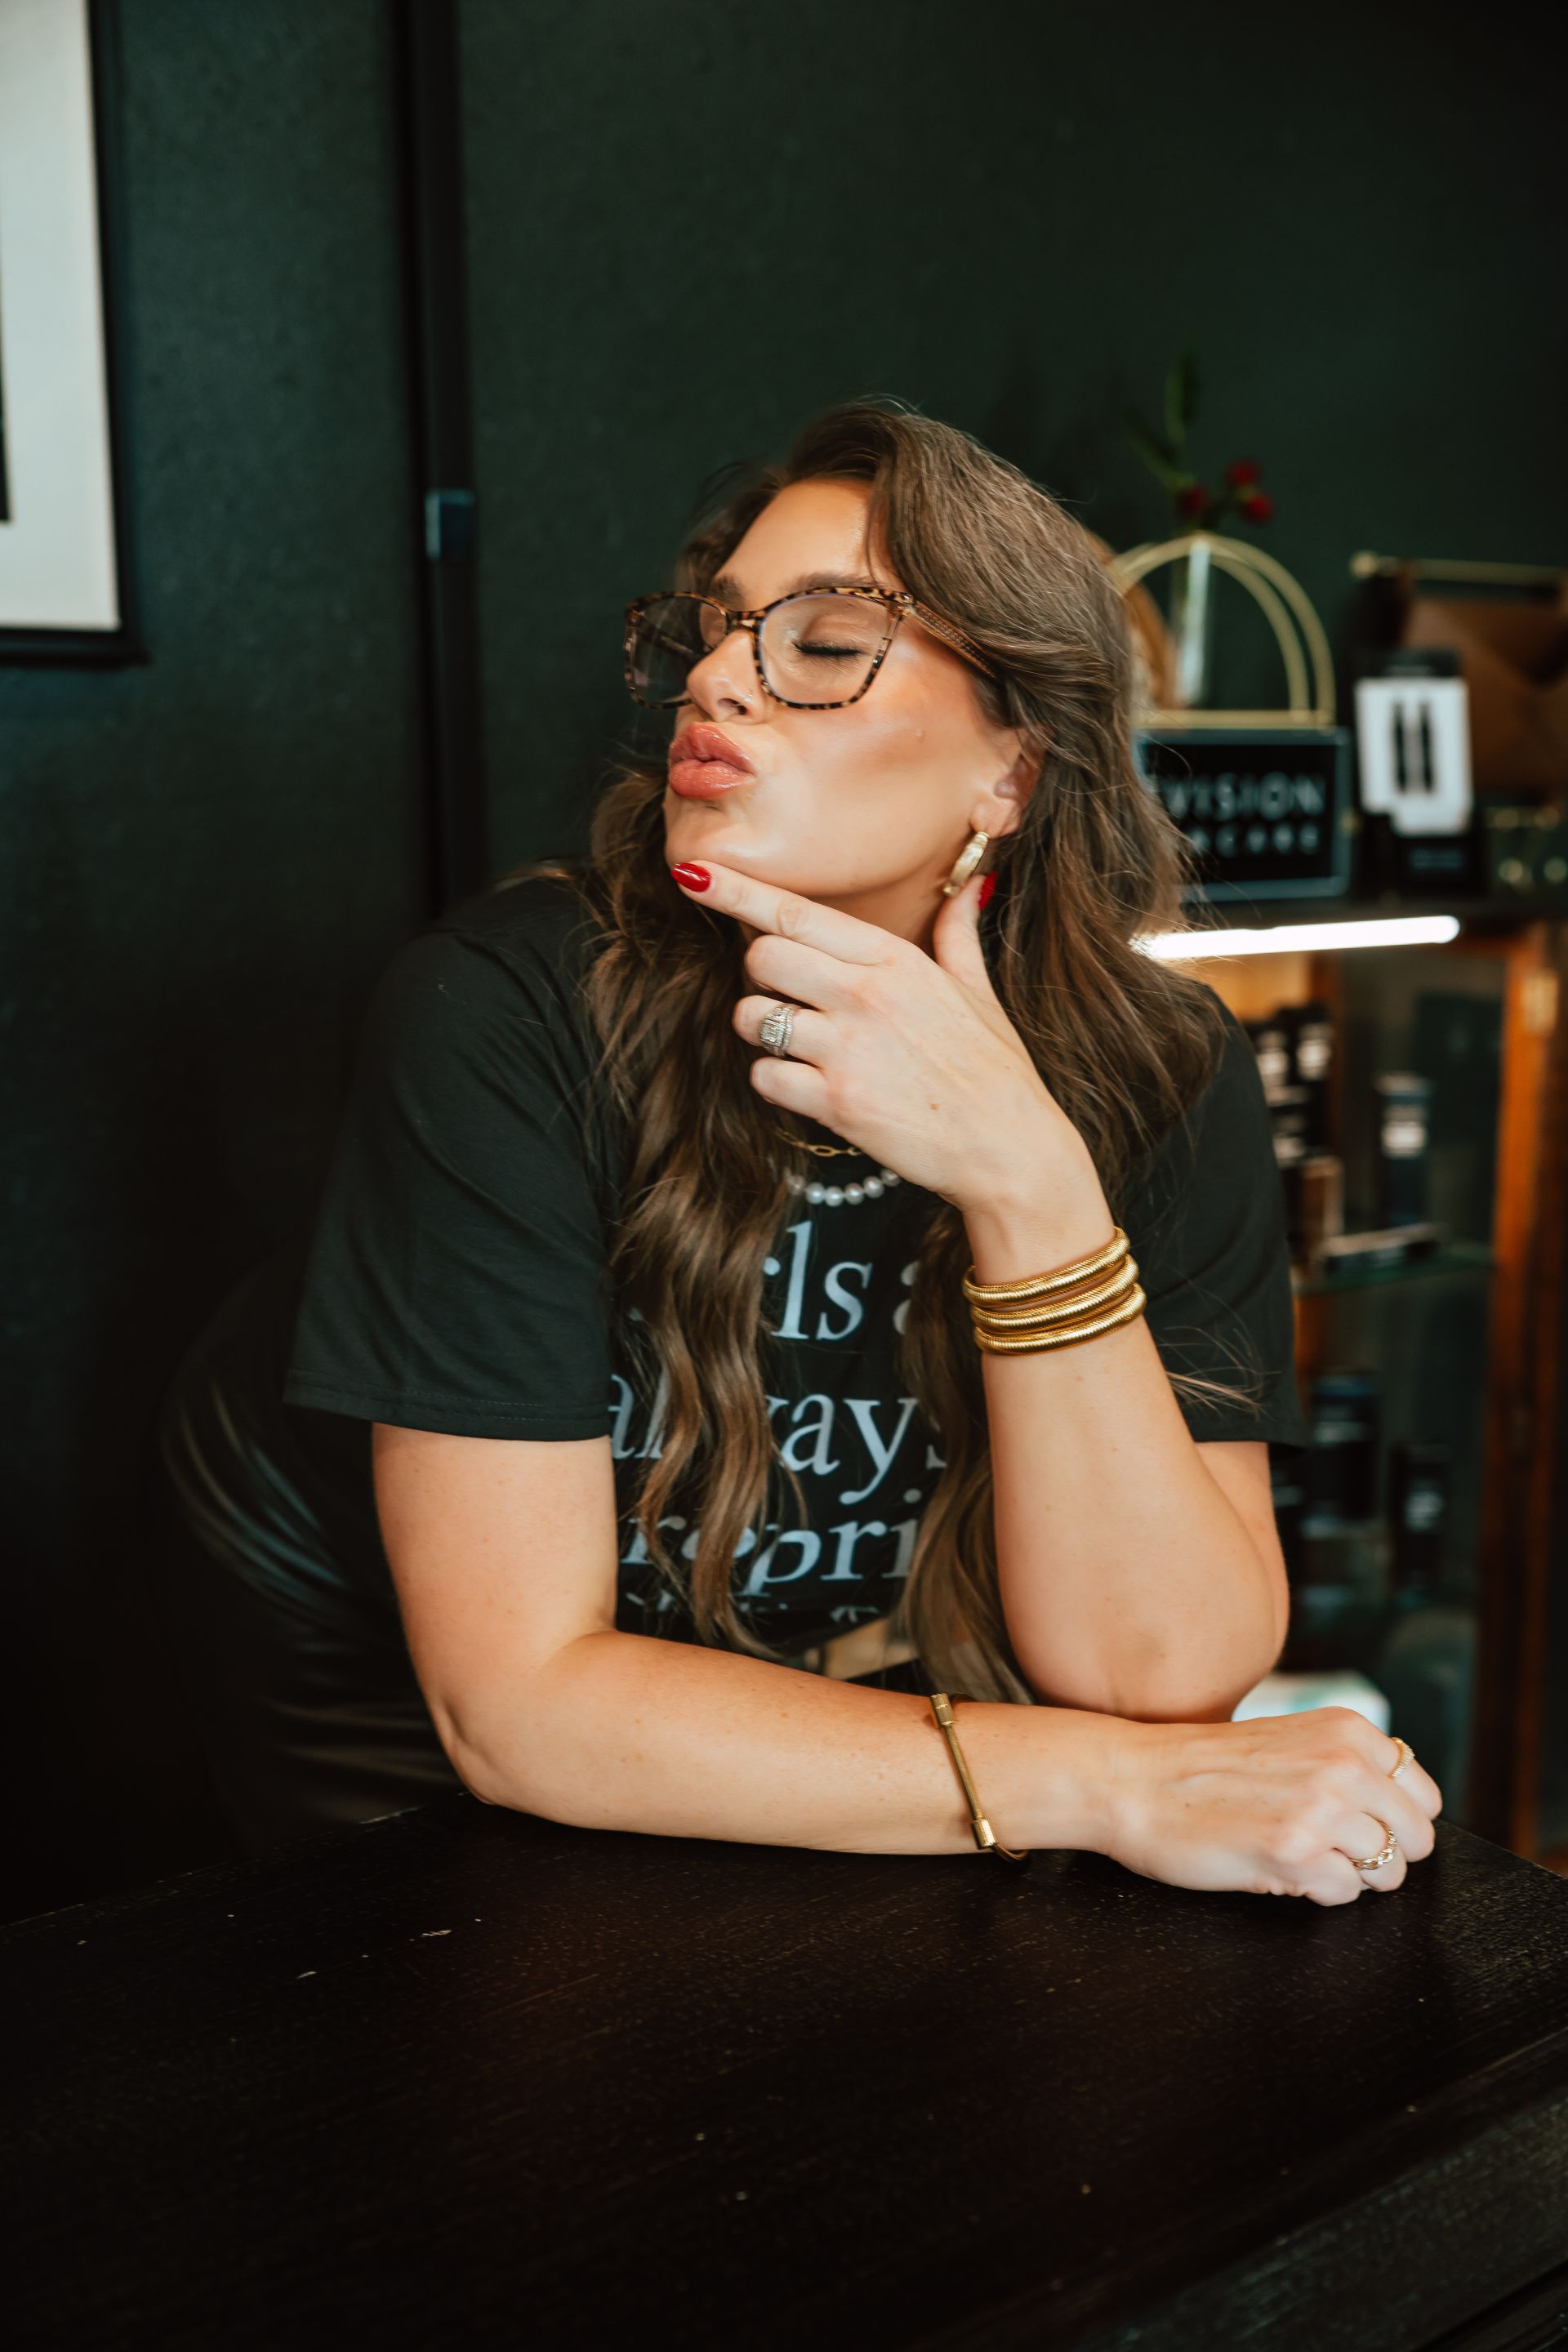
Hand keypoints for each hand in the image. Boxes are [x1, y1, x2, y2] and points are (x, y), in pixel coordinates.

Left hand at [669, 857, 1089, 1214]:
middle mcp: (864, 994)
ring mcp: (846, 1048)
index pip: (794, 912)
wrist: (1010, 1150)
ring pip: (752, 1017)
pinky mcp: (834, 1102)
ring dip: (762, 1030)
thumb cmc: (994, 1071)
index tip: (692, 874)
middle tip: (789, 995)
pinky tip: (807, 1086)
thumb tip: (970, 884)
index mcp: (894, 959)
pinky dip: (774, 1082)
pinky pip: (763, 1077)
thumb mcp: (979, 991)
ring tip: (799, 1045)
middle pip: (760, 958)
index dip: (735, 891)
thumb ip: (957, 934)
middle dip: (760, 976)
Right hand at [1101, 1707, 1443, 1904]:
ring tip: (1300, 1856)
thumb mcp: (1293, 1740)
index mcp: (1347, 1731)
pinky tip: (1279, 1867)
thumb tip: (1401, 1814)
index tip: (1363, 1825)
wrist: (1135, 1780)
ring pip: (1387, 1872)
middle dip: (1381, 1854)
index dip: (1396, 1821)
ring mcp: (1321, 1810)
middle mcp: (1342, 1765)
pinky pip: (1344, 1894)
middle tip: (1332, 1850)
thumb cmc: (1205, 1766)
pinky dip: (1317, 1891)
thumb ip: (1347, 1764)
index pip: (1425, 1796)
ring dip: (1347, 1875)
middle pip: (1415, 1840)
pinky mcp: (1294, 1853)